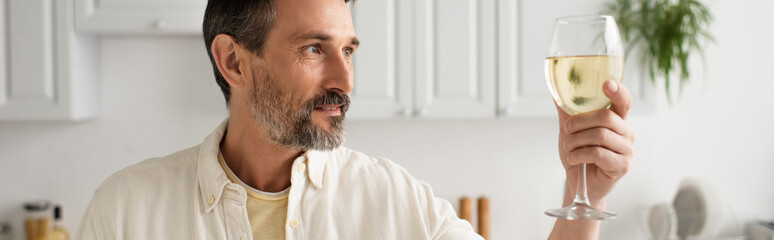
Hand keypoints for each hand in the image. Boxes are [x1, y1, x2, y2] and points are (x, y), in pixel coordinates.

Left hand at [556, 80, 633, 206]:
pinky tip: (573, 158)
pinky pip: (598, 153)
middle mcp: (626, 133)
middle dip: (580, 122)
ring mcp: (627, 150)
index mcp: (617, 120)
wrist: (579, 183)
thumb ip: (567, 110)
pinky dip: (580, 154)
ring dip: (576, 140)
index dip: (618, 91)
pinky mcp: (622, 166)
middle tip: (566, 130)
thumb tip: (556, 89)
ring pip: (600, 135)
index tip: (607, 84)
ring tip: (568, 147)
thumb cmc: (579, 154)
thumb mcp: (570, 130)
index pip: (624, 101)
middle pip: (606, 117)